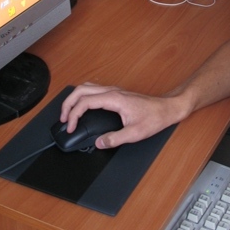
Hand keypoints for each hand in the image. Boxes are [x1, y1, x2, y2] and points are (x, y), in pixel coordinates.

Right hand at [59, 82, 182, 147]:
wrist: (167, 109)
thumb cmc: (154, 117)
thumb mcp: (135, 133)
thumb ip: (115, 139)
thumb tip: (99, 143)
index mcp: (114, 99)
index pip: (85, 102)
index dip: (73, 115)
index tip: (70, 127)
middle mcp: (112, 91)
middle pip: (80, 90)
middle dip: (67, 104)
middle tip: (62, 119)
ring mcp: (113, 90)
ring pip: (85, 87)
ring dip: (74, 98)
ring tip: (68, 112)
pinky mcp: (115, 93)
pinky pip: (93, 89)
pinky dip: (82, 96)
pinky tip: (82, 106)